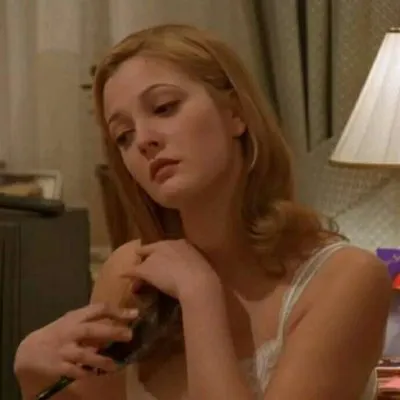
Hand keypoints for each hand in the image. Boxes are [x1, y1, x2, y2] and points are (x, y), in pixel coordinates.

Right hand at [14, 303, 137, 380]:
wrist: (28, 352)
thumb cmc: (56, 334)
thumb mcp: (71, 321)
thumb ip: (90, 320)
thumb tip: (118, 318)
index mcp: (75, 318)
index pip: (98, 309)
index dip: (117, 311)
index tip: (134, 314)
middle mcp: (70, 332)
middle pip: (93, 330)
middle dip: (112, 332)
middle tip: (129, 335)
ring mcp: (64, 350)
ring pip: (85, 355)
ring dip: (102, 360)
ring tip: (116, 365)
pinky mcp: (59, 367)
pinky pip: (75, 371)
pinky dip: (87, 373)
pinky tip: (97, 374)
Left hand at [123, 239, 219, 300]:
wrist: (197, 282)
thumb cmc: (204, 276)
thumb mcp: (201, 266)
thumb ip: (193, 265)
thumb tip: (194, 273)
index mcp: (181, 244)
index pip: (167, 247)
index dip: (163, 256)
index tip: (163, 262)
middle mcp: (166, 245)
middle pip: (152, 251)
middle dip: (149, 259)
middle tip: (148, 269)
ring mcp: (154, 256)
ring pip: (143, 262)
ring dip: (141, 270)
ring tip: (138, 280)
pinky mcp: (145, 269)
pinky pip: (133, 270)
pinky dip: (128, 273)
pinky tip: (122, 276)